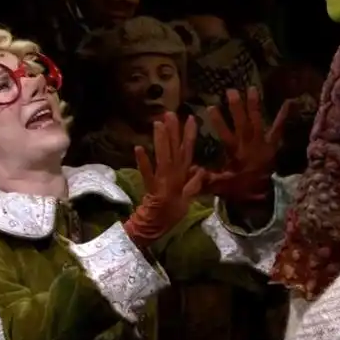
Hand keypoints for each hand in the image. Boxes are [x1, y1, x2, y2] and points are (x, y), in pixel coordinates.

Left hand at [124, 112, 206, 247]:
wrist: (158, 225)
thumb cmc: (171, 212)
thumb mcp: (188, 198)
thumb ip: (194, 182)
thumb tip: (202, 168)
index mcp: (183, 176)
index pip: (188, 151)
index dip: (190, 135)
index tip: (191, 118)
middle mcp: (174, 175)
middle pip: (175, 150)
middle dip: (173, 131)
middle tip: (170, 113)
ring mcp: (162, 180)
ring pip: (163, 157)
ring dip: (161, 141)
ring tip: (157, 123)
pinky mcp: (150, 186)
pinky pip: (147, 173)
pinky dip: (143, 162)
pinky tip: (138, 148)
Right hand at [203, 88, 289, 203]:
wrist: (260, 198)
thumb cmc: (237, 189)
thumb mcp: (219, 185)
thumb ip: (204, 177)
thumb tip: (188, 170)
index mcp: (235, 153)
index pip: (225, 135)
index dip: (218, 121)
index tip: (211, 107)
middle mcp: (249, 146)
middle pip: (242, 124)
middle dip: (236, 108)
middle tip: (231, 91)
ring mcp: (262, 144)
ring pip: (257, 122)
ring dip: (254, 106)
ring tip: (252, 89)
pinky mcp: (272, 145)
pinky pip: (278, 130)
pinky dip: (283, 117)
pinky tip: (288, 103)